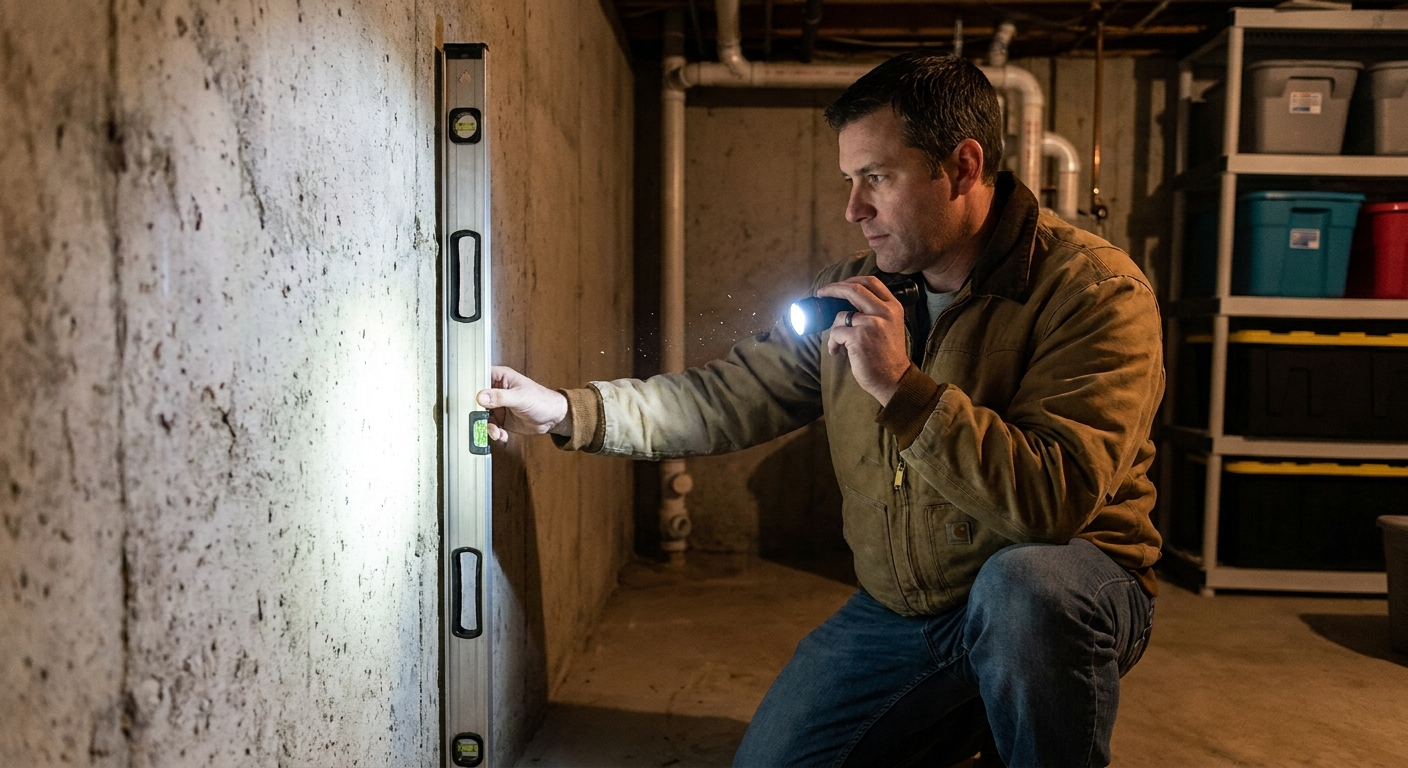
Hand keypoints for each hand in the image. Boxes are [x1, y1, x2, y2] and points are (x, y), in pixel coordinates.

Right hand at [475, 366, 570, 443]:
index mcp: (501, 378)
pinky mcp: (502, 420)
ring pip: (482, 416)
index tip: (468, 400)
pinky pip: (491, 427)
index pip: (479, 378)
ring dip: (487, 426)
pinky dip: (494, 433)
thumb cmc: (542, 400)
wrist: (554, 418)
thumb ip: (499, 397)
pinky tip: (502, 435)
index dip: (471, 388)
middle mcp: (497, 391)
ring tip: (496, 432)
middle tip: (480, 422)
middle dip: (477, 413)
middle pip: (477, 401)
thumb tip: (481, 396)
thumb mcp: (520, 397)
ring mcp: (498, 406)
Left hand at [816, 276, 910, 405]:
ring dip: (835, 330)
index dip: (850, 280)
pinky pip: (836, 333)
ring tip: (839, 344)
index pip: (871, 282)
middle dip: (832, 289)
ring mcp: (872, 323)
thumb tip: (845, 303)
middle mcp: (884, 312)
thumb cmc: (887, 356)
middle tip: (821, 293)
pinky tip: (838, 352)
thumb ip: (876, 311)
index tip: (838, 284)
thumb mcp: (890, 326)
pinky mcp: (859, 337)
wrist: (894, 379)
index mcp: (893, 307)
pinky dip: (833, 343)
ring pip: (841, 316)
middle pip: (854, 289)